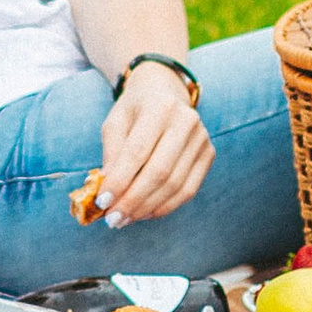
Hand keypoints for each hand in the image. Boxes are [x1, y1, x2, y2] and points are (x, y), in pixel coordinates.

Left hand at [96, 60, 212, 228]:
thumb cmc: (135, 110)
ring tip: (125, 219)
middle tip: (113, 219)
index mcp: (159, 106)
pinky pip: (188, 190)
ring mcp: (202, 138)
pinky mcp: (209, 154)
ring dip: (147, 208)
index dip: (120, 180)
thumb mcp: (115, 123)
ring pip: (175, 185)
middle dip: (133, 200)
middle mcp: (186, 121)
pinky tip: (145, 213)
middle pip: (159, 171)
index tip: (102, 202)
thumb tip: (107, 191)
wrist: (164, 91)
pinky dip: (165, 207)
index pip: (138, 151)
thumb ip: (112, 154)